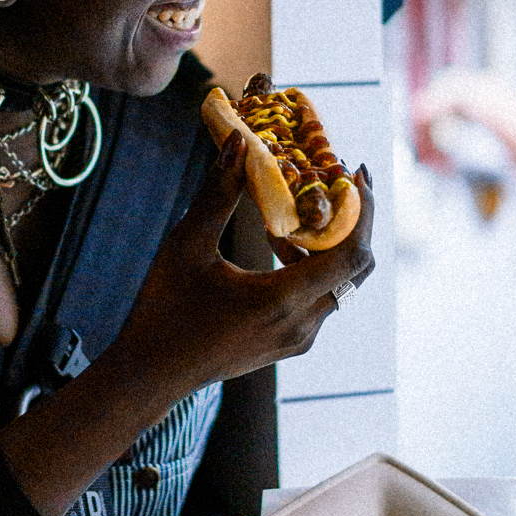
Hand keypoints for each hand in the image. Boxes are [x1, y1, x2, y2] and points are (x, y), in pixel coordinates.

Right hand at [110, 132, 374, 401]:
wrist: (151, 373)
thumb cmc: (164, 308)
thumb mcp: (187, 244)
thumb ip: (218, 192)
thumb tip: (238, 141)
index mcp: (283, 300)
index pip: (353, 253)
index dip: (364, 210)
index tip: (356, 173)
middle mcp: (302, 324)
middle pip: (356, 268)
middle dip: (353, 220)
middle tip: (336, 181)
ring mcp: (299, 339)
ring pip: (339, 283)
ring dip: (328, 243)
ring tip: (293, 212)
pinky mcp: (291, 344)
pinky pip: (320, 298)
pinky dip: (312, 265)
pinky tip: (277, 243)